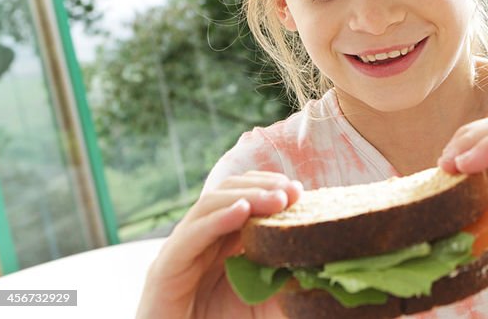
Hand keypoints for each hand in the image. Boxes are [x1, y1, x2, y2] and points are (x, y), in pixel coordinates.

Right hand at [136, 172, 302, 318]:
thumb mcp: (264, 300)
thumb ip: (287, 280)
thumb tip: (323, 262)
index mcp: (223, 238)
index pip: (245, 195)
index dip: (271, 187)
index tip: (299, 191)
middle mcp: (201, 237)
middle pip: (228, 192)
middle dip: (261, 187)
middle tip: (291, 191)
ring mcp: (181, 250)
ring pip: (209, 206)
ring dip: (245, 197)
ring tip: (275, 199)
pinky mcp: (163, 270)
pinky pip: (191, 237)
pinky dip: (217, 220)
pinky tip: (242, 212)